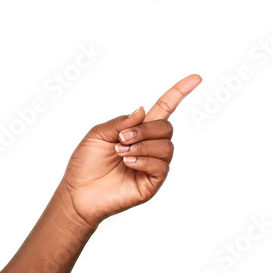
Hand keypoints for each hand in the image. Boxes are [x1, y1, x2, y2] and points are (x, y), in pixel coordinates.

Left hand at [59, 73, 200, 229]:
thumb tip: (144, 110)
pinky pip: (161, 166)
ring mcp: (152, 165)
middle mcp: (149, 147)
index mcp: (137, 131)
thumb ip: (121, 122)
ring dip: (141, 147)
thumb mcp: (97, 135)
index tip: (196, 78)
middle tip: (121, 139)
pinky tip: (127, 163)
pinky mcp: (152, 183)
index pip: (164, 109)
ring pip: (166, 146)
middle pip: (166, 127)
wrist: (77, 193)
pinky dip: (144, 160)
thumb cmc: (85, 164)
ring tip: (120, 153)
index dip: (179, 93)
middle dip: (145, 130)